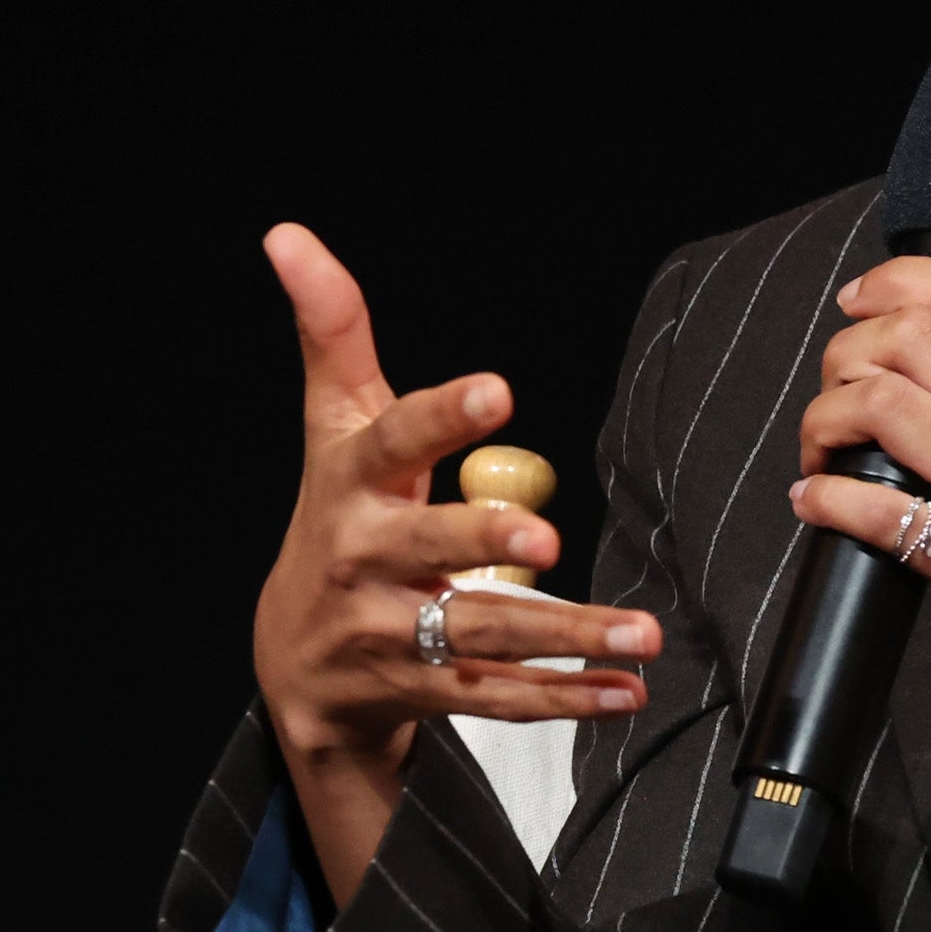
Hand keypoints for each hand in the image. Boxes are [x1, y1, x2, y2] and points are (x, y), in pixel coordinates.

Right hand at [252, 223, 660, 898]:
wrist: (294, 660)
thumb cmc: (336, 515)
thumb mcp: (331, 425)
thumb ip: (331, 331)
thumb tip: (288, 235)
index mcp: (352, 483)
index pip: (391, 439)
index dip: (440, 415)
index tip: (496, 390)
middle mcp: (364, 560)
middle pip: (426, 548)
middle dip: (483, 543)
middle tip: (545, 539)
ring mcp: (390, 633)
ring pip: (478, 632)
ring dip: (566, 634)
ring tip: (642, 632)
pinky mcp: (423, 691)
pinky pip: (497, 696)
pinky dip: (566, 696)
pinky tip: (626, 688)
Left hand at [790, 257, 930, 835]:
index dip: (901, 280)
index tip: (860, 301)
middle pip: (912, 337)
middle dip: (845, 353)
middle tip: (834, 390)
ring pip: (878, 403)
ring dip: (822, 419)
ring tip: (820, 447)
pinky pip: (864, 502)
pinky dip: (819, 495)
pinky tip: (814, 501)